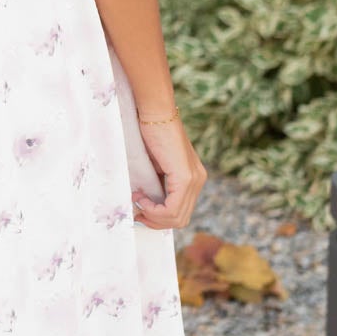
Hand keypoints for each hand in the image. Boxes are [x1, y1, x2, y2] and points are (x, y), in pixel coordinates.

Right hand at [131, 114, 205, 230]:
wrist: (155, 113)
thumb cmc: (151, 134)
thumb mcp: (155, 166)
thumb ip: (156, 185)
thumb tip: (143, 206)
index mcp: (194, 178)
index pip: (181, 212)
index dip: (160, 218)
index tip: (140, 209)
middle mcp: (199, 180)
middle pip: (180, 219)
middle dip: (156, 221)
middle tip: (138, 212)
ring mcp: (194, 180)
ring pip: (177, 217)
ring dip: (153, 215)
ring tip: (138, 201)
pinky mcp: (185, 177)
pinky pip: (172, 208)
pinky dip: (154, 209)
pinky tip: (142, 197)